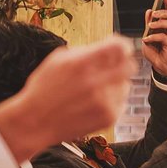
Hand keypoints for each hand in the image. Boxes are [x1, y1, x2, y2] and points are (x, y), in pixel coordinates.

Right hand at [0, 38, 134, 158]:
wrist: (36, 122)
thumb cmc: (45, 88)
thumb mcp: (57, 60)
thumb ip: (85, 51)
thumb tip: (109, 44)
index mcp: (82, 63)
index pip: (119, 47)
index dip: (122, 46)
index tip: (120, 48)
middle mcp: (95, 82)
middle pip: (130, 66)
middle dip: (123, 64)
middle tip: (112, 67)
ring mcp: (104, 101)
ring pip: (125, 85)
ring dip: (114, 84)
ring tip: (94, 90)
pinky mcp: (109, 117)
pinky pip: (121, 102)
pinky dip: (111, 100)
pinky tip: (93, 103)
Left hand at [138, 6, 166, 76]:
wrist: (158, 66)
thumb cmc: (154, 51)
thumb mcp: (147, 35)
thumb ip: (148, 24)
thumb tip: (149, 11)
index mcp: (166, 27)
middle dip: (164, 12)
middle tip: (154, 14)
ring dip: (160, 22)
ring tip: (150, 26)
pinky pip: (163, 37)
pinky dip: (153, 37)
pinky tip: (146, 39)